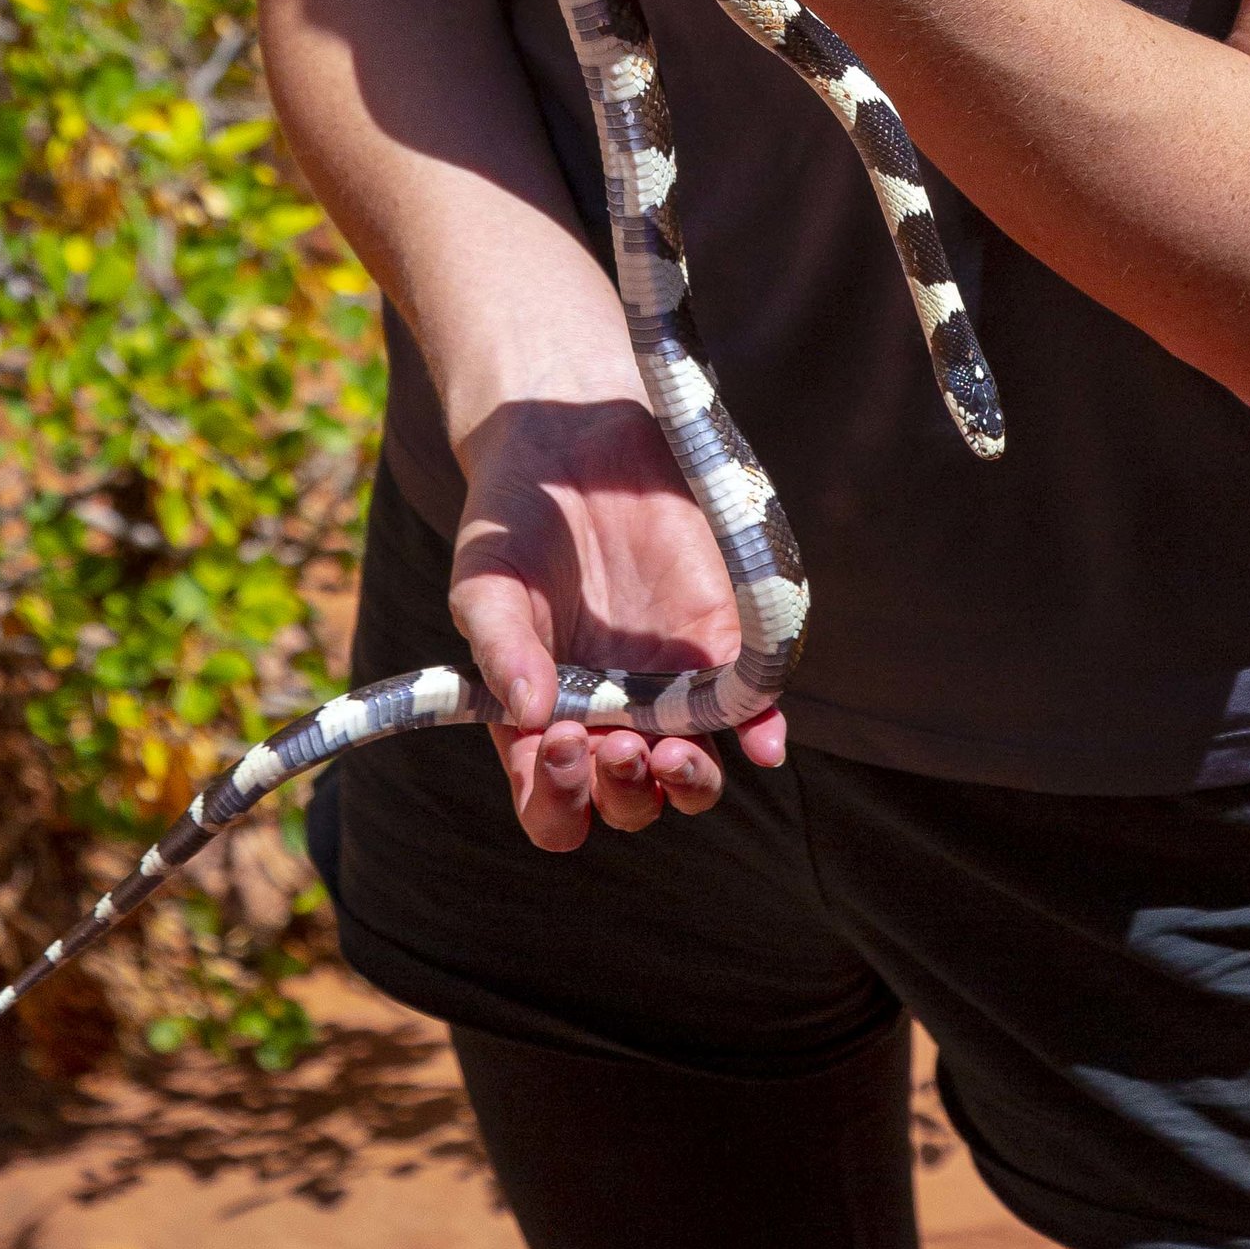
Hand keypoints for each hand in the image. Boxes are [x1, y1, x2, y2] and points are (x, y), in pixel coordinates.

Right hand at [450, 397, 789, 849]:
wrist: (570, 443)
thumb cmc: (511, 522)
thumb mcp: (485, 581)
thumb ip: (501, 646)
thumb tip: (533, 711)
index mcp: (540, 724)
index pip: (552, 805)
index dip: (559, 798)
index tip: (563, 743)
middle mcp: (607, 719)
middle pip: (630, 802)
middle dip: (627, 792)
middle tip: (619, 744)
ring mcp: (668, 686)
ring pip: (693, 775)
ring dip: (691, 784)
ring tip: (675, 752)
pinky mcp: (718, 643)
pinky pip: (748, 706)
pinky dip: (761, 730)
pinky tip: (764, 741)